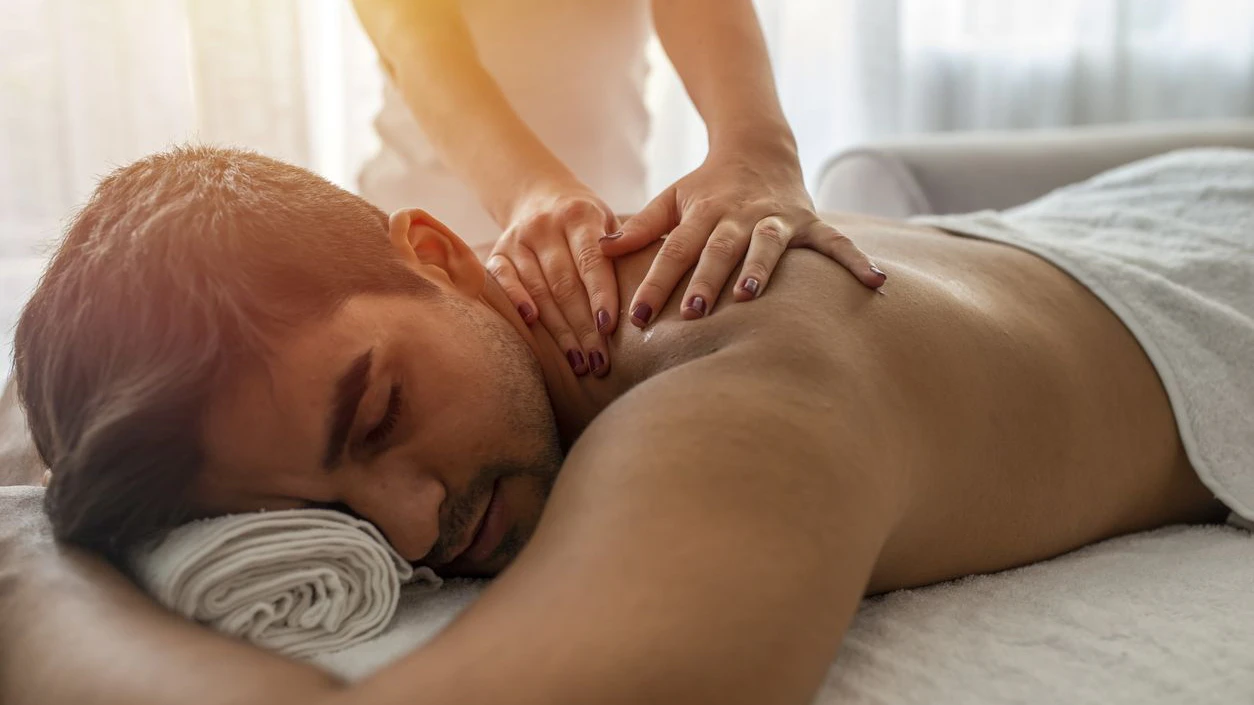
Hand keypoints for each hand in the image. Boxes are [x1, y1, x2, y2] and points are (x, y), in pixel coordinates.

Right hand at [485, 181, 620, 376]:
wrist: (539, 194)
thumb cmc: (586, 221)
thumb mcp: (609, 222)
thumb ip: (625, 250)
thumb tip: (647, 295)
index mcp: (579, 215)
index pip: (591, 262)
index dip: (600, 296)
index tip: (610, 329)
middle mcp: (545, 225)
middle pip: (564, 284)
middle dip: (583, 327)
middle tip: (600, 362)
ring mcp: (518, 239)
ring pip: (539, 290)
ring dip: (559, 330)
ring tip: (579, 362)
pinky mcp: (498, 252)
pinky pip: (503, 281)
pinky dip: (516, 301)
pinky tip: (531, 324)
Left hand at [601, 147, 885, 326]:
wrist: (759, 148)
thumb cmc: (706, 186)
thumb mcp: (670, 200)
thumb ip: (640, 227)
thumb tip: (602, 250)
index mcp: (703, 213)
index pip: (673, 250)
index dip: (655, 282)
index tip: (638, 316)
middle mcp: (739, 216)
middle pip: (718, 250)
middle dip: (705, 279)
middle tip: (693, 311)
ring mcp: (777, 219)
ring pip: (767, 246)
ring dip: (760, 270)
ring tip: (752, 297)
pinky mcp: (809, 223)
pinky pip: (836, 244)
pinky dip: (856, 262)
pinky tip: (876, 284)